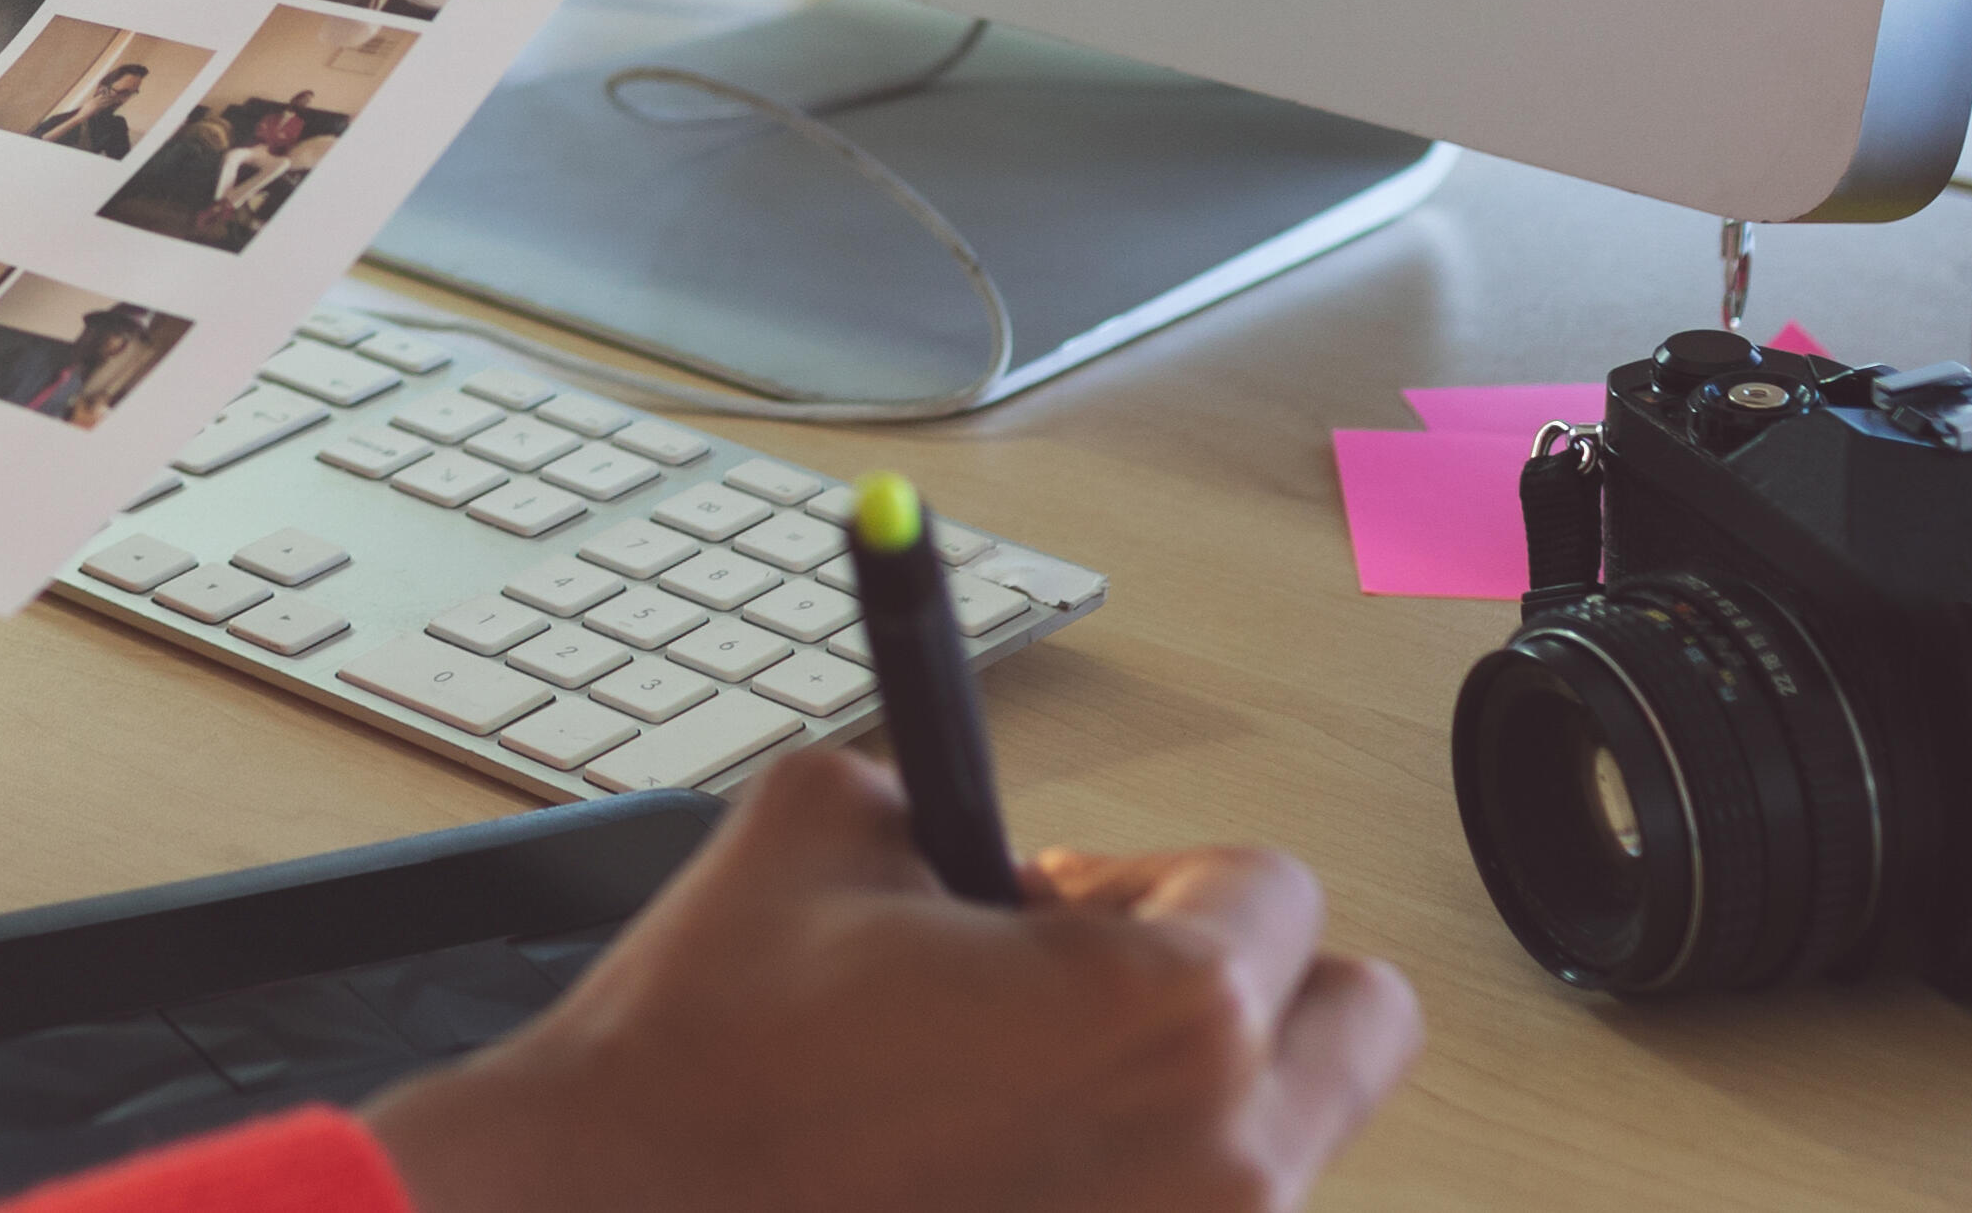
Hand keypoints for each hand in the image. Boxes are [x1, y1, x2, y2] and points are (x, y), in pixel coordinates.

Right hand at [364, 753, 1418, 1212]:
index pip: (1268, 885)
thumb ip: (943, 799)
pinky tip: (984, 1171)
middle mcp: (1222, 1154)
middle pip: (1354, 1022)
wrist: (617, 1207)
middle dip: (1243, 986)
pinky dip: (1118, 1191)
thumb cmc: (714, 1055)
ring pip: (1279, 1145)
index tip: (1051, 908)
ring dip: (1186, 1104)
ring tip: (1016, 1102)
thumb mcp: (819, 822)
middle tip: (1099, 999)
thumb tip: (972, 825)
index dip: (1141, 879)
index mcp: (1171, 1005)